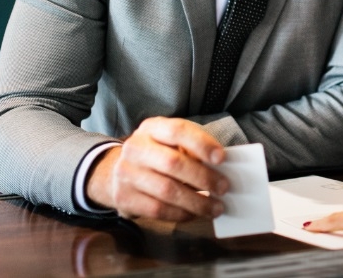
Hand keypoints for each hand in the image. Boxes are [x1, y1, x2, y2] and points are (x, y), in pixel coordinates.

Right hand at [85, 117, 228, 220]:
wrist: (118, 172)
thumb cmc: (157, 155)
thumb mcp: (171, 143)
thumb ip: (193, 150)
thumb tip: (222, 168)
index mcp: (151, 128)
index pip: (177, 130)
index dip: (201, 144)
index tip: (221, 158)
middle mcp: (135, 148)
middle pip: (172, 163)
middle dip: (203, 177)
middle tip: (224, 187)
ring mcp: (126, 173)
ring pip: (167, 191)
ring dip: (197, 202)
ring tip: (216, 207)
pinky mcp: (124, 198)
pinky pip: (158, 210)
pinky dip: (181, 214)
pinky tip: (195, 213)